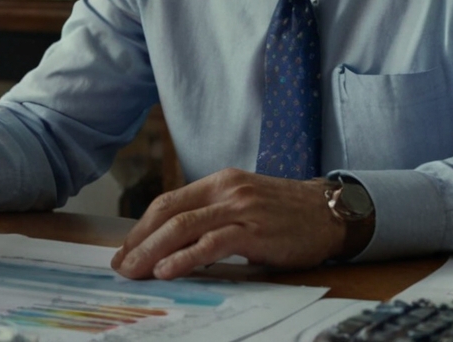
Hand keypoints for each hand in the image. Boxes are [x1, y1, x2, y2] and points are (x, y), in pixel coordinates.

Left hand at [109, 169, 345, 279]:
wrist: (331, 213)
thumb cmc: (286, 214)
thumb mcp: (244, 205)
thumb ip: (214, 217)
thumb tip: (175, 243)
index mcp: (219, 181)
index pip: (169, 202)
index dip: (141, 227)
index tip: (125, 249)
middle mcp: (225, 190)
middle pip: (168, 214)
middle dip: (139, 241)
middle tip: (121, 265)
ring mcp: (240, 208)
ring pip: (183, 227)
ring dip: (152, 251)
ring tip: (135, 271)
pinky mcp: (254, 231)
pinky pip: (211, 244)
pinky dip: (185, 257)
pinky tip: (167, 270)